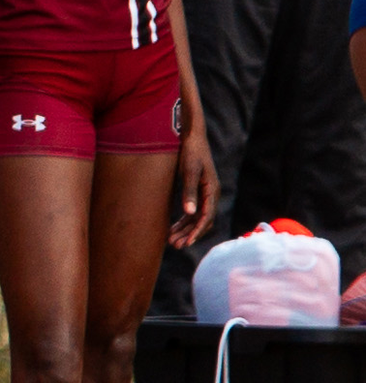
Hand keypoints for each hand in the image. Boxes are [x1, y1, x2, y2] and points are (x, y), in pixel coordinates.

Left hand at [168, 116, 217, 248]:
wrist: (192, 136)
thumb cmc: (191, 152)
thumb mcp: (188, 171)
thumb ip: (189, 191)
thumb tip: (189, 213)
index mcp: (212, 191)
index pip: (206, 217)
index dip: (197, 231)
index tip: (187, 242)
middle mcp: (211, 195)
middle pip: (202, 221)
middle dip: (189, 234)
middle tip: (175, 246)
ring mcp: (205, 194)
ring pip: (196, 218)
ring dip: (185, 230)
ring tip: (171, 241)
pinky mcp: (197, 191)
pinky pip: (192, 211)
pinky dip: (183, 221)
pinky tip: (172, 228)